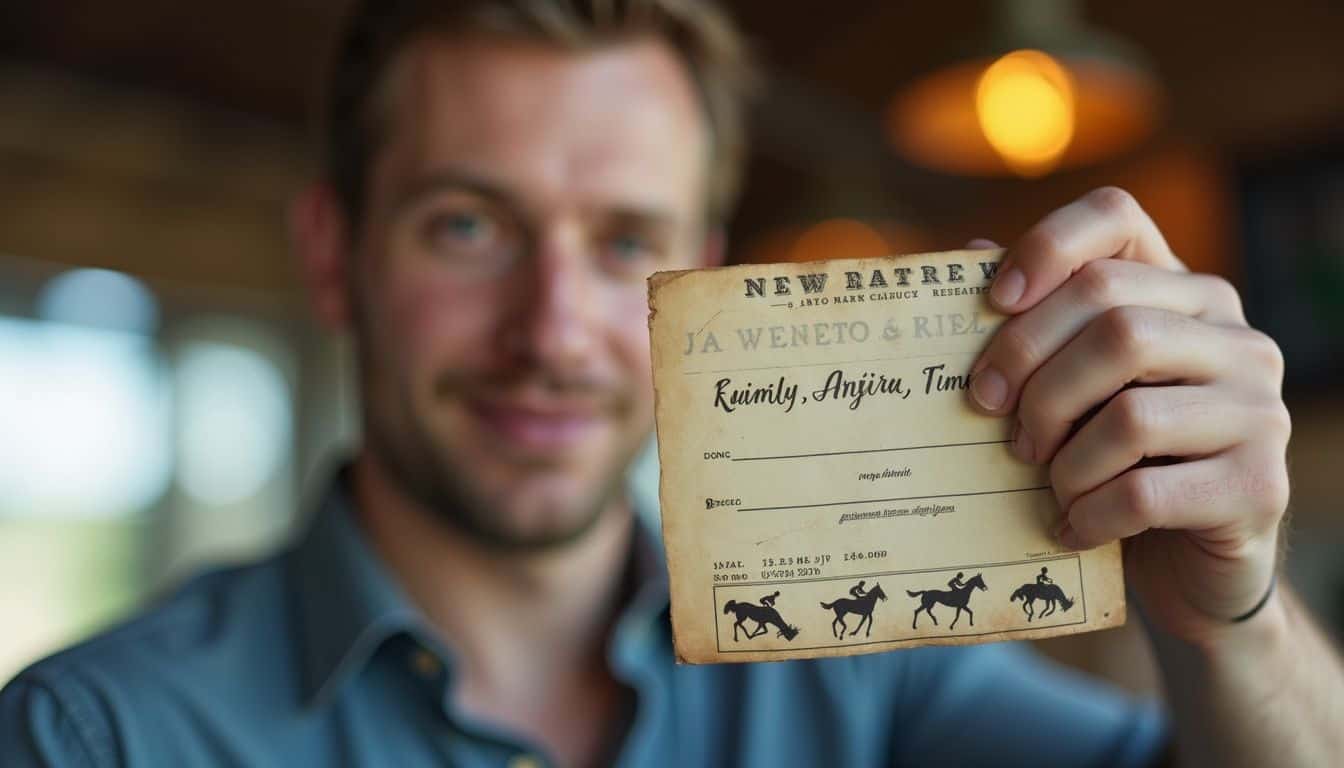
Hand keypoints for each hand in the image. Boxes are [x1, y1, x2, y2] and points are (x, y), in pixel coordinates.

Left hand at [968, 187, 1289, 642]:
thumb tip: (972, 252)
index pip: (1117, 220)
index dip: (1047, 245)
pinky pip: (1145, 492)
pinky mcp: (1258, 486)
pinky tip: (1072, 526)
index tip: (993, 302)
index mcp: (1184, 295)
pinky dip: (1090, 513)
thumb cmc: (1114, 462)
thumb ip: (1036, 324)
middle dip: (1032, 375)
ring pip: (1130, 414)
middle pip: (1113, 321)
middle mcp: (1235, 337)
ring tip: (1046, 483)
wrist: (1186, 566)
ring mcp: (1258, 409)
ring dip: (1063, 459)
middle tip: (991, 418)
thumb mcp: (1074, 388)